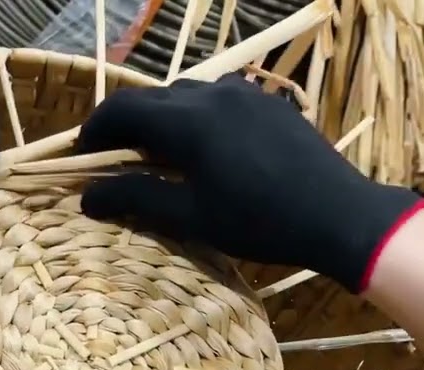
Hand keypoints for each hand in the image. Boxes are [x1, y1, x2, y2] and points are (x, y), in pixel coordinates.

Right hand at [77, 75, 423, 292]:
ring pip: (185, 95)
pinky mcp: (267, 102)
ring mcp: (245, 93)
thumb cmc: (261, 223)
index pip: (123, 111)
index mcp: (189, 120)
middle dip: (127, 127)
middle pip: (152, 99)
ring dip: (163, 120)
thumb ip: (137, 200)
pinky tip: (205, 151)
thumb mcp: (193, 218)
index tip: (84, 158)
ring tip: (160, 158)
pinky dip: (196, 118)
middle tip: (117, 163)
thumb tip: (87, 197)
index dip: (95, 132)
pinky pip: (217, 98)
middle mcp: (213, 93)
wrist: (339, 215)